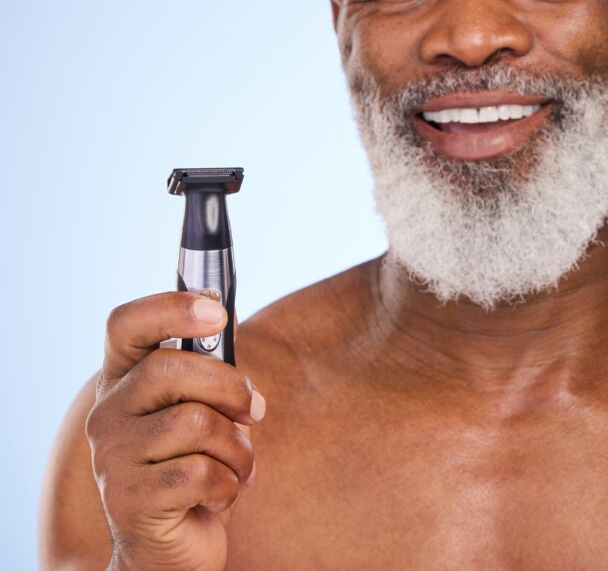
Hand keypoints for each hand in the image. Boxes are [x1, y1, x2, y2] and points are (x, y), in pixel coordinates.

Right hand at [86, 292, 264, 570]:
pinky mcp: (129, 500)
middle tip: (254, 411)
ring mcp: (112, 457)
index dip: (170, 308)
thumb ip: (210, 364)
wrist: (172, 547)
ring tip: (236, 465)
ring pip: (195, 422)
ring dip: (236, 447)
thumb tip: (225, 309)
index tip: (217, 312)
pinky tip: (219, 495)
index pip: (125, 325)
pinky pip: (200, 473)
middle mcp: (107, 413)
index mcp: (123, 381)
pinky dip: (228, 484)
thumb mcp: (204, 407)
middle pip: (170, 368)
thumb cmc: (194, 465)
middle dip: (230, 387)